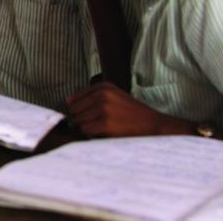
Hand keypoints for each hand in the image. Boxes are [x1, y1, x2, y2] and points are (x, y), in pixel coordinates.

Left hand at [67, 82, 187, 137]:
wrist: (154, 125)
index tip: (88, 118)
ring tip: (102, 129)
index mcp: (103, 87)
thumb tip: (67, 102)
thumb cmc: (133, 114)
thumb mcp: (114, 97)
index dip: (78, 111)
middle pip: (74, 111)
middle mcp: (102, 95)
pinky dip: (91, 135)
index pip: (74, 99)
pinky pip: (86, 130)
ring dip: (87, 128)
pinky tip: (104, 134)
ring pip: (78, 121)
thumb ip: (93, 97)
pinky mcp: (105, 123)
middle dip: (81, 120)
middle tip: (96, 126)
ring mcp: (103, 109)